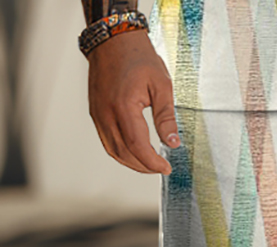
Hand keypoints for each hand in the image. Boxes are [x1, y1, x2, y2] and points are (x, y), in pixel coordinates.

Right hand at [88, 30, 178, 173]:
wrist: (114, 40)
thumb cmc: (137, 57)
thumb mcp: (162, 86)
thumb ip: (166, 117)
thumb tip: (173, 142)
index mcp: (122, 106)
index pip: (137, 146)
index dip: (152, 162)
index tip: (166, 168)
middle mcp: (105, 112)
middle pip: (124, 152)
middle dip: (144, 166)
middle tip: (161, 168)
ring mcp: (98, 113)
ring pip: (113, 150)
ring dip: (132, 163)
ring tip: (150, 164)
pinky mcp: (96, 113)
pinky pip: (107, 140)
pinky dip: (121, 152)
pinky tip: (135, 153)